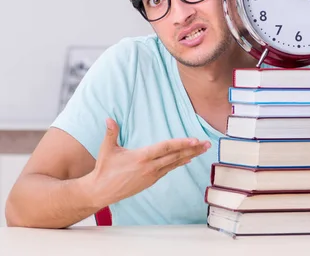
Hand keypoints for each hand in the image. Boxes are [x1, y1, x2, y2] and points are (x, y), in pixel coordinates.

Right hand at [87, 118, 209, 207]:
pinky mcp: (150, 181)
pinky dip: (179, 164)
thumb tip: (109, 118)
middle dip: (193, 149)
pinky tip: (187, 159)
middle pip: (176, 156)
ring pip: (175, 164)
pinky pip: (168, 170)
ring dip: (190, 156)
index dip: (181, 143)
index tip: (195, 140)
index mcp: (142, 157)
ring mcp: (151, 175)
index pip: (166, 148)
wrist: (101, 191)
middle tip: (207, 144)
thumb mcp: (106, 149)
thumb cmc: (104, 169)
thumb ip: (111, 133)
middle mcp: (150, 167)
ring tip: (202, 150)